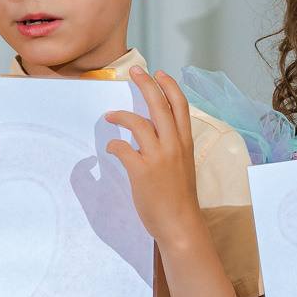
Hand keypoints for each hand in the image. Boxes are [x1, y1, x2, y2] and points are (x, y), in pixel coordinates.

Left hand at [104, 67, 200, 245]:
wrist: (181, 225)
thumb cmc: (180, 199)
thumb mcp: (183, 166)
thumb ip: (172, 148)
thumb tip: (153, 135)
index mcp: (185, 143)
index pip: (180, 105)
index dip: (169, 86)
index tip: (158, 73)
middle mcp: (174, 146)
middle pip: (160, 105)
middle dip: (146, 84)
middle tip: (134, 71)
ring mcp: (159, 158)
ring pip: (139, 122)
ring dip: (121, 115)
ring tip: (110, 115)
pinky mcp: (142, 172)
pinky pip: (123, 148)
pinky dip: (114, 144)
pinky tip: (111, 148)